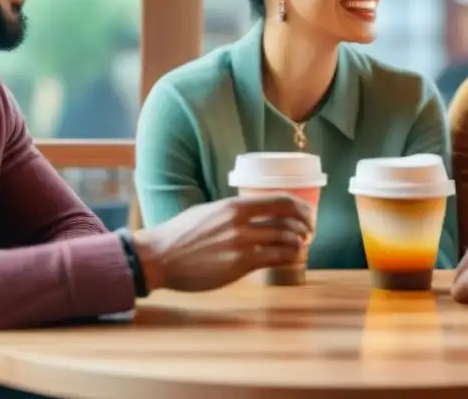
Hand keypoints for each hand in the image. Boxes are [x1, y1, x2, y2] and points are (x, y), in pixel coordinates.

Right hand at [131, 195, 313, 292]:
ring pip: (284, 241)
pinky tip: (290, 258)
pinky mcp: (238, 266)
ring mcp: (240, 245)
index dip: (301, 208)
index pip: (280, 201)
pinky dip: (288, 258)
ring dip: (298, 244)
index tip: (309, 214)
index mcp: (234, 206)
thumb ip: (234, 212)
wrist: (158, 257)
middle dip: (305, 227)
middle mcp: (240, 223)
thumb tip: (255, 213)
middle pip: (287, 221)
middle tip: (309, 232)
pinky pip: (274, 260)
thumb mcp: (210, 211)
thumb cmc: (181, 234)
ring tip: (301, 246)